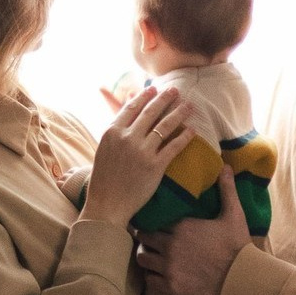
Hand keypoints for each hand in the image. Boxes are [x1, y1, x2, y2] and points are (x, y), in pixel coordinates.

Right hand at [81, 86, 192, 227]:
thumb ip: (116, 132)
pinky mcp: (155, 166)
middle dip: (165, 99)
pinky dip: (184, 136)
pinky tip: (192, 130)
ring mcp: (142, 151)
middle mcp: (127, 138)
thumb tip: (127, 116)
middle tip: (175, 90)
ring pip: (164, 126)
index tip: (154, 89)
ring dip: (178, 113)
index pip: (132, 108)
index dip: (145, 97)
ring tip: (188, 105)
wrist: (107, 205)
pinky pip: (174, 146)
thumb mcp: (103, 150)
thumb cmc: (103, 180)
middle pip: (150, 113)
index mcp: (112, 132)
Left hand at [137, 165, 251, 294]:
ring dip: (146, 257)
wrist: (243, 276)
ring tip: (152, 257)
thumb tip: (226, 167)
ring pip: (142, 260)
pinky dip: (151, 280)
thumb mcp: (234, 214)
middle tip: (149, 240)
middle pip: (143, 238)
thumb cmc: (238, 245)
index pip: (154, 220)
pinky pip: (149, 283)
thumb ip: (227, 190)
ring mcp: (169, 268)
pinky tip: (158, 277)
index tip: (151, 223)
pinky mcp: (172, 288)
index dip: (151, 222)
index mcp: (181, 227)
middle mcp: (170, 246)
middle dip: (144, 238)